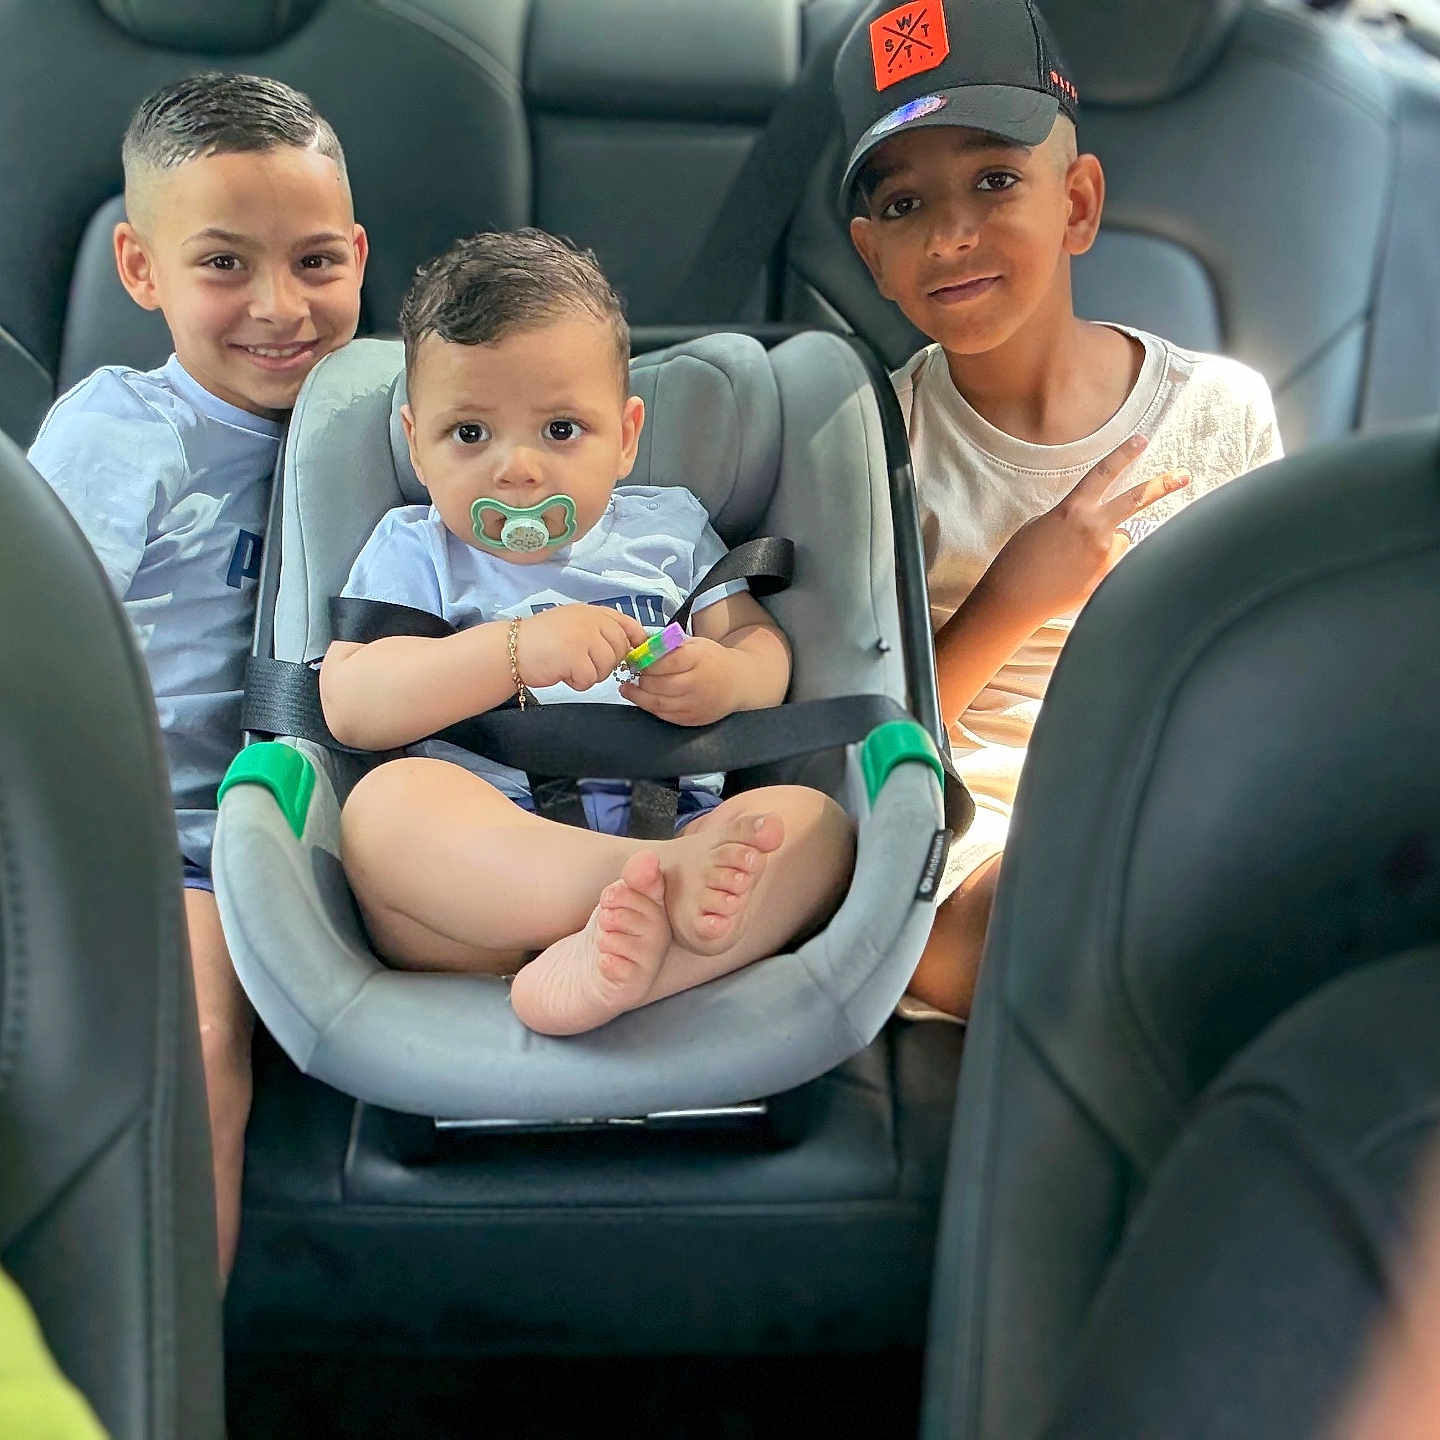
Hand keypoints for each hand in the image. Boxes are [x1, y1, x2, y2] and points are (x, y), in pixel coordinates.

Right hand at [515, 605, 646, 691]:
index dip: (634, 639)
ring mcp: (584, 638)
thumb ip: (596, 629)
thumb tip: (627, 645)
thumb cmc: (539, 641)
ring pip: (607, 666)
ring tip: (570, 668)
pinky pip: (591, 679)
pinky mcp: (576, 657)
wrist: (510, 650)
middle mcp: (590, 621)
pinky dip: (578, 683)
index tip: (634, 651)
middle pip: (619, 649)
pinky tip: (563, 674)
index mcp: (590, 612)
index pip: (625, 623)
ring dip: (591, 674)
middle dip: (607, 663)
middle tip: (584, 664)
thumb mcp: (570, 624)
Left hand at [619, 636, 738, 725]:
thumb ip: (670, 645)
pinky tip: (643, 699)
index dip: (646, 661)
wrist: (738, 683)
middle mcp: (697, 683)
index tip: (636, 658)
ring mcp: (695, 704)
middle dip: (641, 679)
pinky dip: (649, 707)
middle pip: (658, 684)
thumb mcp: (696, 644)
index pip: (665, 662)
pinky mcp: (692, 719)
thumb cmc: (713, 660)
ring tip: (628, 688)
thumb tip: (640, 645)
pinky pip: (664, 715)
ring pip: (657, 703)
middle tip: (632, 673)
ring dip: (638, 696)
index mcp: (699, 659)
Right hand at [978, 435, 1189, 621]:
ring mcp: (1103, 554)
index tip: (1142, 440)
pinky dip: (1103, 568)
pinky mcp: (1107, 578)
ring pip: (1121, 540)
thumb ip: (1072, 516)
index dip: (1124, 454)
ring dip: (1107, 546)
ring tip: (1076, 563)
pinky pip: (1116, 565)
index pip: (1104, 473)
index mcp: (1073, 509)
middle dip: (1162, 485)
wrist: (1014, 598)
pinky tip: (1079, 579)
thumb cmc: (1019, 560)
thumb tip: (1093, 521)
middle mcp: (1094, 527)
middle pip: (1137, 499)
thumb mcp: (1040, 525)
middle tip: (1183, 476)